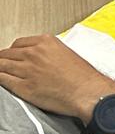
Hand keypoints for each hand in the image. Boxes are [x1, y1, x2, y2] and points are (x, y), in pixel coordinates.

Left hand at [0, 35, 114, 120]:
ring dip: (0, 69)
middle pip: (6, 54)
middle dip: (4, 60)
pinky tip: (1, 81)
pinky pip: (2, 80)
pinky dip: (0, 79)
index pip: (18, 43)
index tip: (13, 56)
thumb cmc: (82, 76)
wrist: (87, 91)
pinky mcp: (23, 87)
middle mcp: (34, 53)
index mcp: (46, 42)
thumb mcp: (66, 53)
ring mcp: (27, 70)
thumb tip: (37, 57)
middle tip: (4, 66)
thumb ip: (48, 52)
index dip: (13, 51)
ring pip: (0, 66)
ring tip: (1, 73)